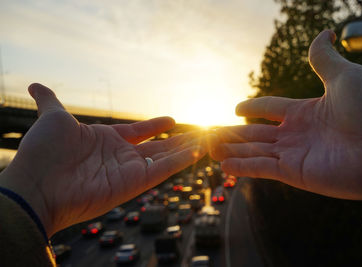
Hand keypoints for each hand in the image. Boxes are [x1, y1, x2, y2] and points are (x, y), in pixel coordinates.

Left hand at [0, 84, 205, 235]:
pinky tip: (200, 149)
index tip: (172, 119)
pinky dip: (182, 160)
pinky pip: (164, 170)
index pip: (138, 132)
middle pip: (158, 146)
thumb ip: (51, 101)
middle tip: (201, 130)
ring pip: (166, 157)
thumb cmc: (44, 151)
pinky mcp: (136, 183)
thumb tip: (35, 85)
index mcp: (106, 140)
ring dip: (188, 148)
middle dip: (180, 139)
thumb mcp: (52, 118)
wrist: (37, 183)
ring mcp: (129, 170)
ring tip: (210, 137)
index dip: (155, 125)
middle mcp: (120, 156)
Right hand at [211, 30, 361, 199]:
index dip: (252, 107)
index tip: (235, 108)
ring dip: (231, 151)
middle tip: (210, 134)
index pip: (270, 109)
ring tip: (209, 149)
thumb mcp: (345, 76)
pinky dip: (242, 168)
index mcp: (305, 111)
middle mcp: (297, 134)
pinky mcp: (296, 174)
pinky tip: (223, 166)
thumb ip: (323, 59)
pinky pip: (262, 169)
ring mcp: (295, 155)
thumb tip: (324, 32)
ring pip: (254, 152)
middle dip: (233, 134)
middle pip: (256, 134)